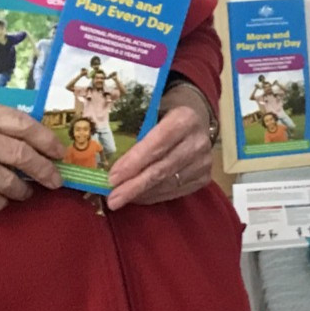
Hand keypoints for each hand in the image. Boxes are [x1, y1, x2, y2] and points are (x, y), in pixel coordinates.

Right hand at [0, 96, 63, 212]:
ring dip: (22, 190)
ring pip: (10, 182)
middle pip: (22, 155)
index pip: (23, 123)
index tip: (59, 151)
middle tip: (55, 179)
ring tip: (25, 192)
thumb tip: (30, 137)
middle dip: (44, 170)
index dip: (47, 139)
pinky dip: (0, 202)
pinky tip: (0, 200)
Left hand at [106, 82, 215, 209]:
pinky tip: (138, 197)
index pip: (157, 143)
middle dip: (134, 186)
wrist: (196, 118)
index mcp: (184, 118)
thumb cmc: (164, 113)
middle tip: (112, 199)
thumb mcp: (151, 111)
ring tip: (120, 199)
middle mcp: (198, 140)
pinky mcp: (205, 176)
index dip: (134, 162)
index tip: (112, 178)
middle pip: (163, 168)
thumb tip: (104, 159)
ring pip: (169, 183)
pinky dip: (154, 196)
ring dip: (142, 194)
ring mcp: (204, 161)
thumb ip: (134, 130)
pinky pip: (176, 191)